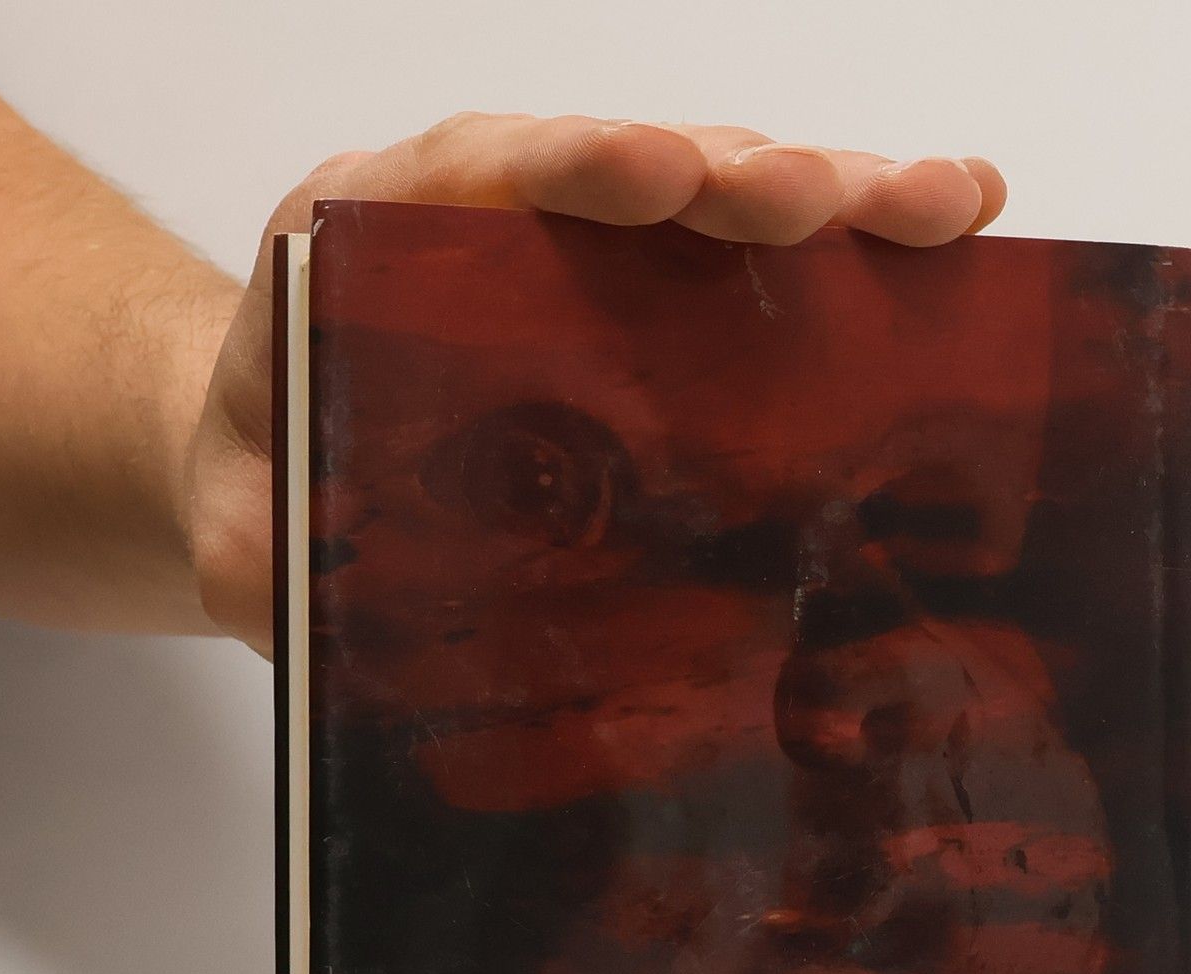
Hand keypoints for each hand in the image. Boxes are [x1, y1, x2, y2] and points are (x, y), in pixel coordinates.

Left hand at [183, 114, 1008, 648]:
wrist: (268, 471)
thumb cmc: (264, 483)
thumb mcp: (241, 530)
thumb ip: (257, 553)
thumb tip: (308, 589)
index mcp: (380, 240)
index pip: (486, 172)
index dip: (580, 167)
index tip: (661, 177)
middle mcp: (499, 221)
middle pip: (636, 168)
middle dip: (745, 178)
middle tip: (834, 202)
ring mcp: (586, 260)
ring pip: (718, 198)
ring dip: (837, 199)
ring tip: (946, 209)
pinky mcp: (649, 311)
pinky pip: (753, 264)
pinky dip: (851, 251)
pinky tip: (950, 242)